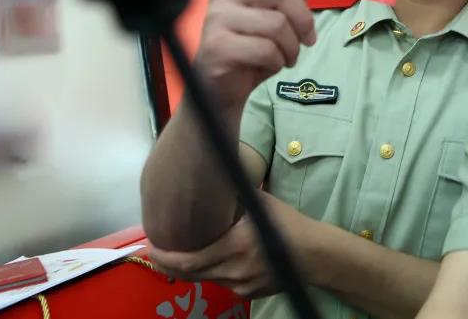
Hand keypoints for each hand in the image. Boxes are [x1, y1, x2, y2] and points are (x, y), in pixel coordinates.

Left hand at [148, 193, 312, 298]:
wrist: (315, 255)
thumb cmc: (289, 225)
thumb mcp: (261, 204)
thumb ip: (238, 195)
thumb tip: (216, 174)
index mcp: (235, 247)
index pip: (188, 260)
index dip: (165, 257)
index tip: (152, 246)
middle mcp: (234, 270)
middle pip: (190, 274)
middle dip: (169, 264)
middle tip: (157, 251)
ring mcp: (241, 285)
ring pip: (206, 279)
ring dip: (191, 268)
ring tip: (179, 254)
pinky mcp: (249, 293)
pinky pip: (223, 283)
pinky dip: (213, 273)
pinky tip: (213, 261)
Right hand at [196, 0, 317, 109]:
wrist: (224, 87)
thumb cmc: (253, 48)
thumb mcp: (276, 17)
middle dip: (304, 20)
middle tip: (308, 39)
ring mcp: (216, 16)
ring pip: (277, 23)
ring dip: (293, 46)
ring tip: (288, 56)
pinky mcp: (216, 45)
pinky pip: (265, 49)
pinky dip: (278, 61)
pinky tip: (272, 65)